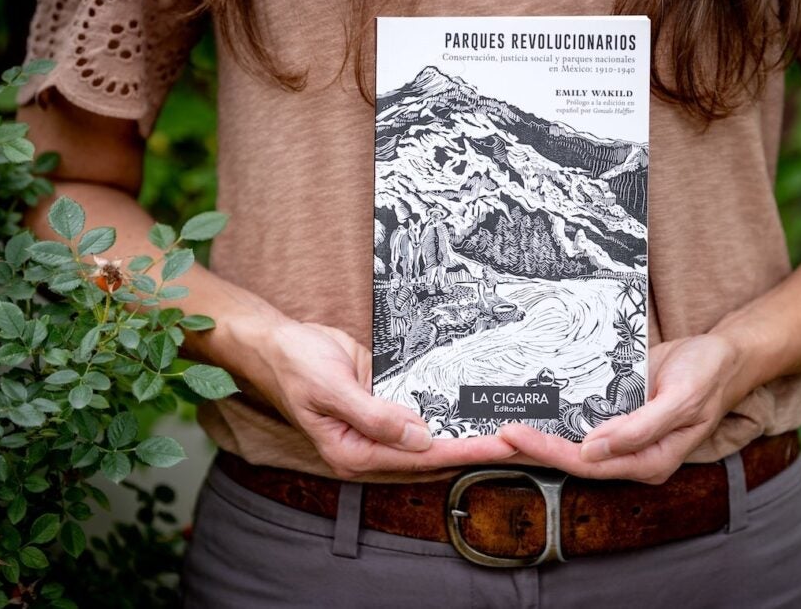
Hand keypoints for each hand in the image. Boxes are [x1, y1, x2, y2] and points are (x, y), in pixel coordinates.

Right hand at [247, 318, 517, 481]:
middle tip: (522, 443)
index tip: (500, 446)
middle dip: (476, 451)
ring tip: (512, 432)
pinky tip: (478, 407)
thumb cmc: (295, 366)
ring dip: (468, 434)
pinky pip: (424, 412)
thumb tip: (420, 438)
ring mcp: (380, 428)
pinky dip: (450, 412)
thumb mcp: (331, 389)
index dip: (464, 451)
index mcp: (354, 454)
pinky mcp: (386, 405)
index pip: (421, 458)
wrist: (278, 341)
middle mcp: (370, 448)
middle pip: (433, 456)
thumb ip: (375, 416)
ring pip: (433, 438)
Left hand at [497, 334, 752, 483]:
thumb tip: (594, 450)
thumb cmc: (708, 375)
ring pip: (566, 441)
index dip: (547, 451)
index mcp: (647, 461)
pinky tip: (518, 407)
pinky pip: (574, 419)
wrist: (723, 355)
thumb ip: (641, 428)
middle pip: (568, 459)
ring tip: (484, 428)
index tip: (512, 433)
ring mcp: (618, 435)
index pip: (586, 463)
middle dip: (527, 449)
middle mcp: (628, 454)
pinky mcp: (612, 413)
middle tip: (480, 437)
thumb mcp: (683, 399)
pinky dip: (548, 415)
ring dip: (529, 437)